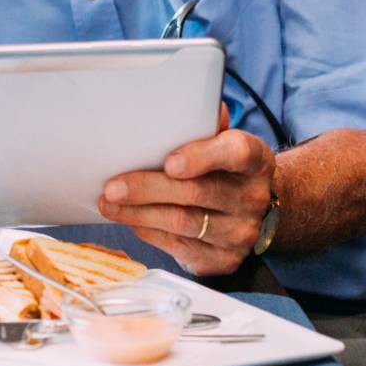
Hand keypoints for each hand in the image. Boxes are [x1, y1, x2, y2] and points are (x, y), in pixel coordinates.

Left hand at [97, 102, 275, 275]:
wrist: (251, 206)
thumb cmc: (225, 166)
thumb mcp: (222, 141)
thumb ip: (202, 125)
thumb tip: (172, 105)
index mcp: (256, 160)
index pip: (236, 153)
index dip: (202, 157)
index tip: (169, 162)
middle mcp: (253, 198)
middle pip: (196, 193)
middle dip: (148, 189)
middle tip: (112, 186)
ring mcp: (240, 232)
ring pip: (182, 223)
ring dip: (139, 213)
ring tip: (109, 203)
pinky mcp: (224, 259)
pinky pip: (179, 246)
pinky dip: (148, 231)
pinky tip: (129, 219)